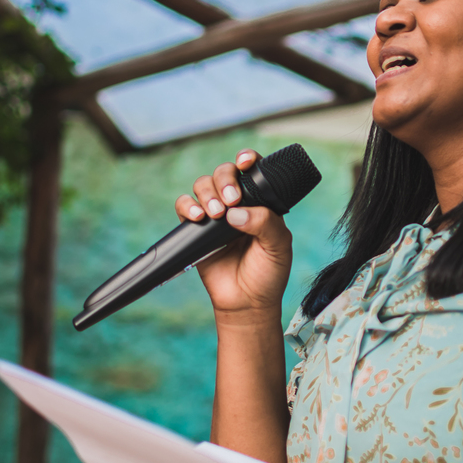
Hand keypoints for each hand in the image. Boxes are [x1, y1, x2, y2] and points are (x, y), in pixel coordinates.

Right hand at [174, 149, 292, 318]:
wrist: (247, 303)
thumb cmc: (267, 274)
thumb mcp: (278, 247)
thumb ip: (265, 224)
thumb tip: (236, 212)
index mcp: (260, 203)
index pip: (252, 171)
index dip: (247, 159)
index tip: (245, 162)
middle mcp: (237, 205)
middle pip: (223, 173)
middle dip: (225, 179)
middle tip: (231, 200)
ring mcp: (215, 216)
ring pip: (203, 185)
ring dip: (207, 193)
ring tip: (216, 214)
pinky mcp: (196, 230)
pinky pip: (184, 207)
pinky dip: (187, 205)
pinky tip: (197, 217)